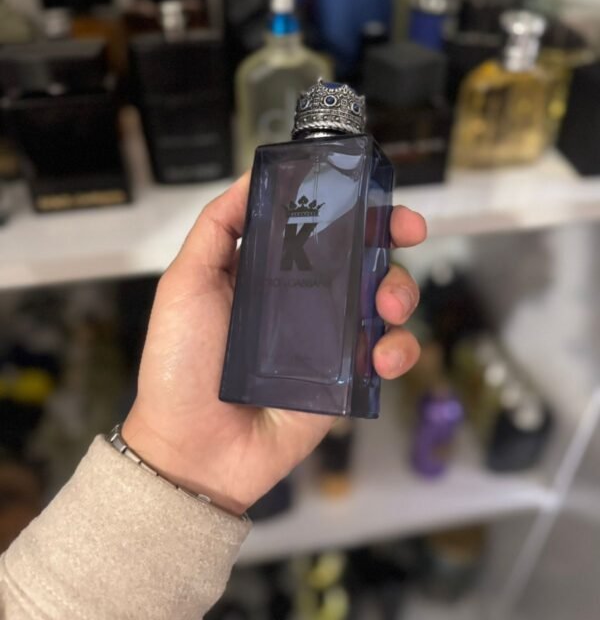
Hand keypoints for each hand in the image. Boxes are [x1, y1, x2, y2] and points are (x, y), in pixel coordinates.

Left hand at [123, 173, 426, 514]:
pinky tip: (382, 357)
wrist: (192, 449)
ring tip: (386, 306)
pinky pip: (387, 355)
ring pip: (384, 301)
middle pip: (363, 257)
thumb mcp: (186, 283)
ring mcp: (329, 340)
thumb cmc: (179, 365)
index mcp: (272, 272)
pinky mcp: (345, 380)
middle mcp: (305, 300)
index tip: (375, 195)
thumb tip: (250, 177)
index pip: (321, 228)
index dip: (352, 207)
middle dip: (391, 239)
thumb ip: (215, 228)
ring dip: (400, 291)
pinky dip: (398, 350)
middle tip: (404, 233)